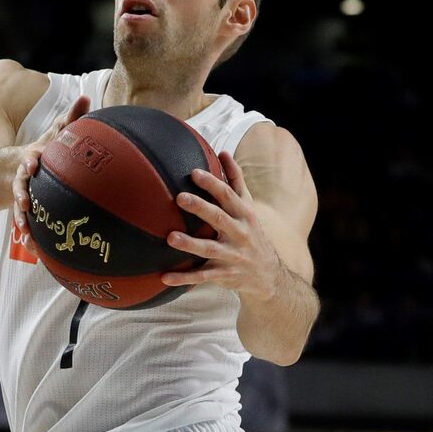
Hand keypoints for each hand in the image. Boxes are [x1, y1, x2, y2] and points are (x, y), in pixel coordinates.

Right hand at [11, 94, 91, 227]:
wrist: (16, 169)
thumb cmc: (45, 153)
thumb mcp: (54, 136)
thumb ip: (69, 119)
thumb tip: (87, 96)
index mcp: (32, 158)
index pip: (30, 157)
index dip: (31, 161)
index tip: (33, 165)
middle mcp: (24, 177)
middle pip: (20, 185)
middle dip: (20, 193)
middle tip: (24, 202)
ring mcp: (22, 194)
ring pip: (19, 207)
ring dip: (21, 217)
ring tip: (25, 229)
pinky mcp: (25, 210)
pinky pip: (26, 223)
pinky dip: (29, 235)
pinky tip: (34, 247)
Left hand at [163, 149, 288, 299]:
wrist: (269, 276)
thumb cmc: (251, 233)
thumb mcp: (247, 207)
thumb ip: (235, 181)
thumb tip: (223, 152)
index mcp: (243, 214)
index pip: (228, 195)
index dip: (212, 183)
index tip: (194, 172)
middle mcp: (239, 234)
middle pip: (218, 218)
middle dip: (200, 208)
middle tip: (179, 197)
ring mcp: (231, 256)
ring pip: (209, 249)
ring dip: (190, 244)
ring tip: (170, 237)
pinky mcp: (223, 275)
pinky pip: (202, 277)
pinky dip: (183, 279)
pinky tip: (164, 277)